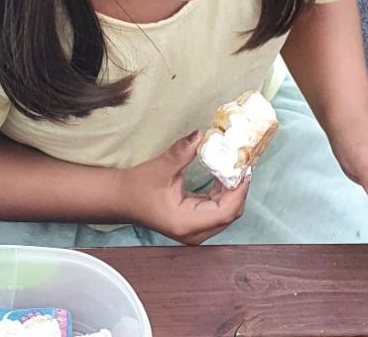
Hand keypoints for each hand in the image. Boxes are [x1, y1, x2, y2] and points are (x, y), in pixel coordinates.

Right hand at [117, 131, 250, 244]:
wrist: (121, 198)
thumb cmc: (138, 186)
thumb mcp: (161, 167)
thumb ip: (183, 152)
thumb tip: (201, 135)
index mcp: (187, 223)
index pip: (225, 211)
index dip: (239, 191)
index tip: (245, 169)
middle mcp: (194, 232)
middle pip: (228, 215)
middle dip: (239, 190)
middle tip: (243, 164)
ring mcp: (194, 230)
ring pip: (224, 213)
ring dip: (232, 191)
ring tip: (236, 167)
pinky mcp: (192, 223)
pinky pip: (216, 211)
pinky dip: (223, 194)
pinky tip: (224, 176)